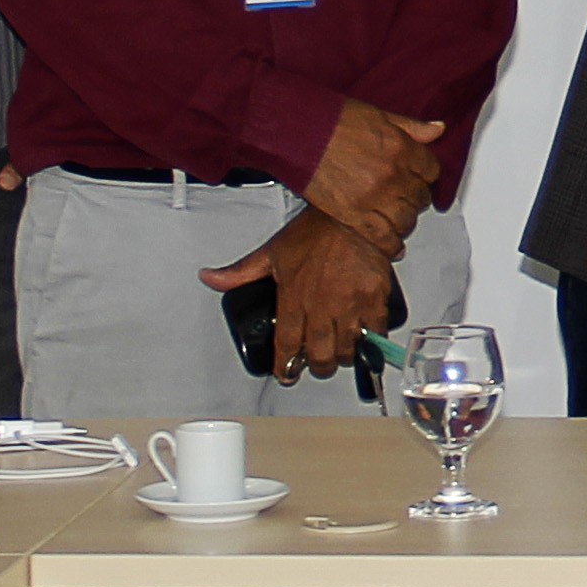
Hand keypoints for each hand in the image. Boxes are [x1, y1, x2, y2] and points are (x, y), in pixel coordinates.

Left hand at [197, 206, 394, 379]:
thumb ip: (240, 272)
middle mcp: (322, 306)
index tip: (286, 372)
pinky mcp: (374, 299)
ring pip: (347, 349)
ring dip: (342, 356)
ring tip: (339, 352)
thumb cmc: (317, 230)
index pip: (286, 345)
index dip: (285, 366)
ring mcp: (350, 305)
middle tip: (316, 364)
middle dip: (317, 367)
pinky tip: (365, 337)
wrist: (353, 214)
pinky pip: (374, 332)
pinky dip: (370, 339)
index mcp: (294, 298)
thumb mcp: (271, 252)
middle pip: (319, 355)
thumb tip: (211, 278)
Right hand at [299, 99, 443, 255]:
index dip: (424, 174)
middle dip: (414, 197)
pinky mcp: (353, 215)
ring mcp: (373, 198)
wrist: (298, 132)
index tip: (417, 177)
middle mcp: (392, 176)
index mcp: (401, 148)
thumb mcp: (380, 116)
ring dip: (404, 220)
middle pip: (419, 197)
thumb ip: (412, 127)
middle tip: (404, 197)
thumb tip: (438, 129)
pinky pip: (381, 237)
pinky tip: (392, 245)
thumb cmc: (333, 120)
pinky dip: (390, 244)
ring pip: (405, 220)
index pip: (431, 171)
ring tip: (396, 217)